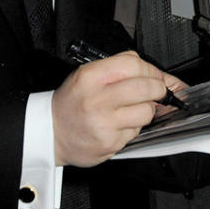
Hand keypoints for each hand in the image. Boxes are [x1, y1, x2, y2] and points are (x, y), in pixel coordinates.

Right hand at [52, 51, 171, 166]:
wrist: (50, 132)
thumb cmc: (73, 102)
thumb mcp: (87, 74)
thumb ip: (119, 66)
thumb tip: (155, 73)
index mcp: (90, 77)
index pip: (133, 64)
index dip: (151, 70)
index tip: (156, 76)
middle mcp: (97, 99)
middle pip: (145, 88)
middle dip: (159, 89)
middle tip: (157, 91)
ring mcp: (104, 123)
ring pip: (146, 112)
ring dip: (147, 109)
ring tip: (132, 109)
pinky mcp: (110, 143)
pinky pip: (136, 132)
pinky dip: (134, 127)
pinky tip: (119, 124)